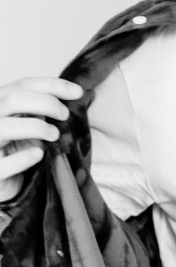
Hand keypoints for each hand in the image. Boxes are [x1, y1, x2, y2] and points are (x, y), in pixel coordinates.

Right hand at [0, 78, 83, 201]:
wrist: (2, 182)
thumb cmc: (17, 149)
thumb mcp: (28, 124)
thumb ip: (41, 110)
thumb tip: (73, 94)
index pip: (22, 85)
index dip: (52, 85)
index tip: (78, 92)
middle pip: (13, 99)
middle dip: (46, 103)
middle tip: (65, 115)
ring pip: (5, 127)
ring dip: (36, 127)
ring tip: (55, 135)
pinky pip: (3, 163)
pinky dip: (23, 158)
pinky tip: (39, 155)